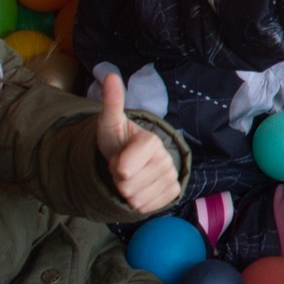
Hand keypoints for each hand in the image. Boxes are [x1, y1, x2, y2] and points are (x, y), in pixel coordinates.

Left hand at [97, 71, 180, 213]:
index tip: (118, 156)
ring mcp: (171, 176)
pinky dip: (139, 201)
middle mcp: (165, 159)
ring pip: (137, 200)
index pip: (122, 171)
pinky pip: (148, 208)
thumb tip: (110, 75)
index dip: (114, 166)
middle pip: (128, 187)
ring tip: (131, 176)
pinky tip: (141, 186)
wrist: (133, 156)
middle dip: (120, 180)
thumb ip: (111, 102)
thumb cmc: (118, 140)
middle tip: (124, 167)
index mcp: (151, 142)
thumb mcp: (109, 122)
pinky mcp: (174, 191)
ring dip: (128, 191)